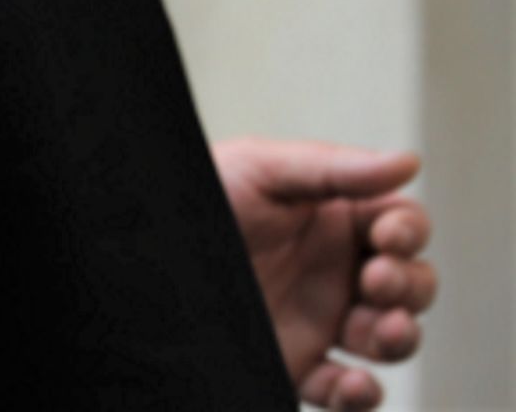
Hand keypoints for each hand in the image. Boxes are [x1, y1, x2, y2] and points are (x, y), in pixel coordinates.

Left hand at [214, 138, 436, 410]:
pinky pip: (342, 387)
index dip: (409, 230)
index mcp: (332, 217)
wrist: (143, 248)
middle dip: (409, 285)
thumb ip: (333, 167)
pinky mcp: (295, 360)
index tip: (391, 237)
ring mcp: (318, 316)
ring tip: (381, 330)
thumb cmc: (199, 195)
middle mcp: (332, 269)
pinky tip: (353, 381)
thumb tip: (405, 162)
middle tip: (377, 280)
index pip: (399, 224)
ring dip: (399, 337)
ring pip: (387, 337)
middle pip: (408, 283)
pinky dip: (359, 392)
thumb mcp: (260, 168)